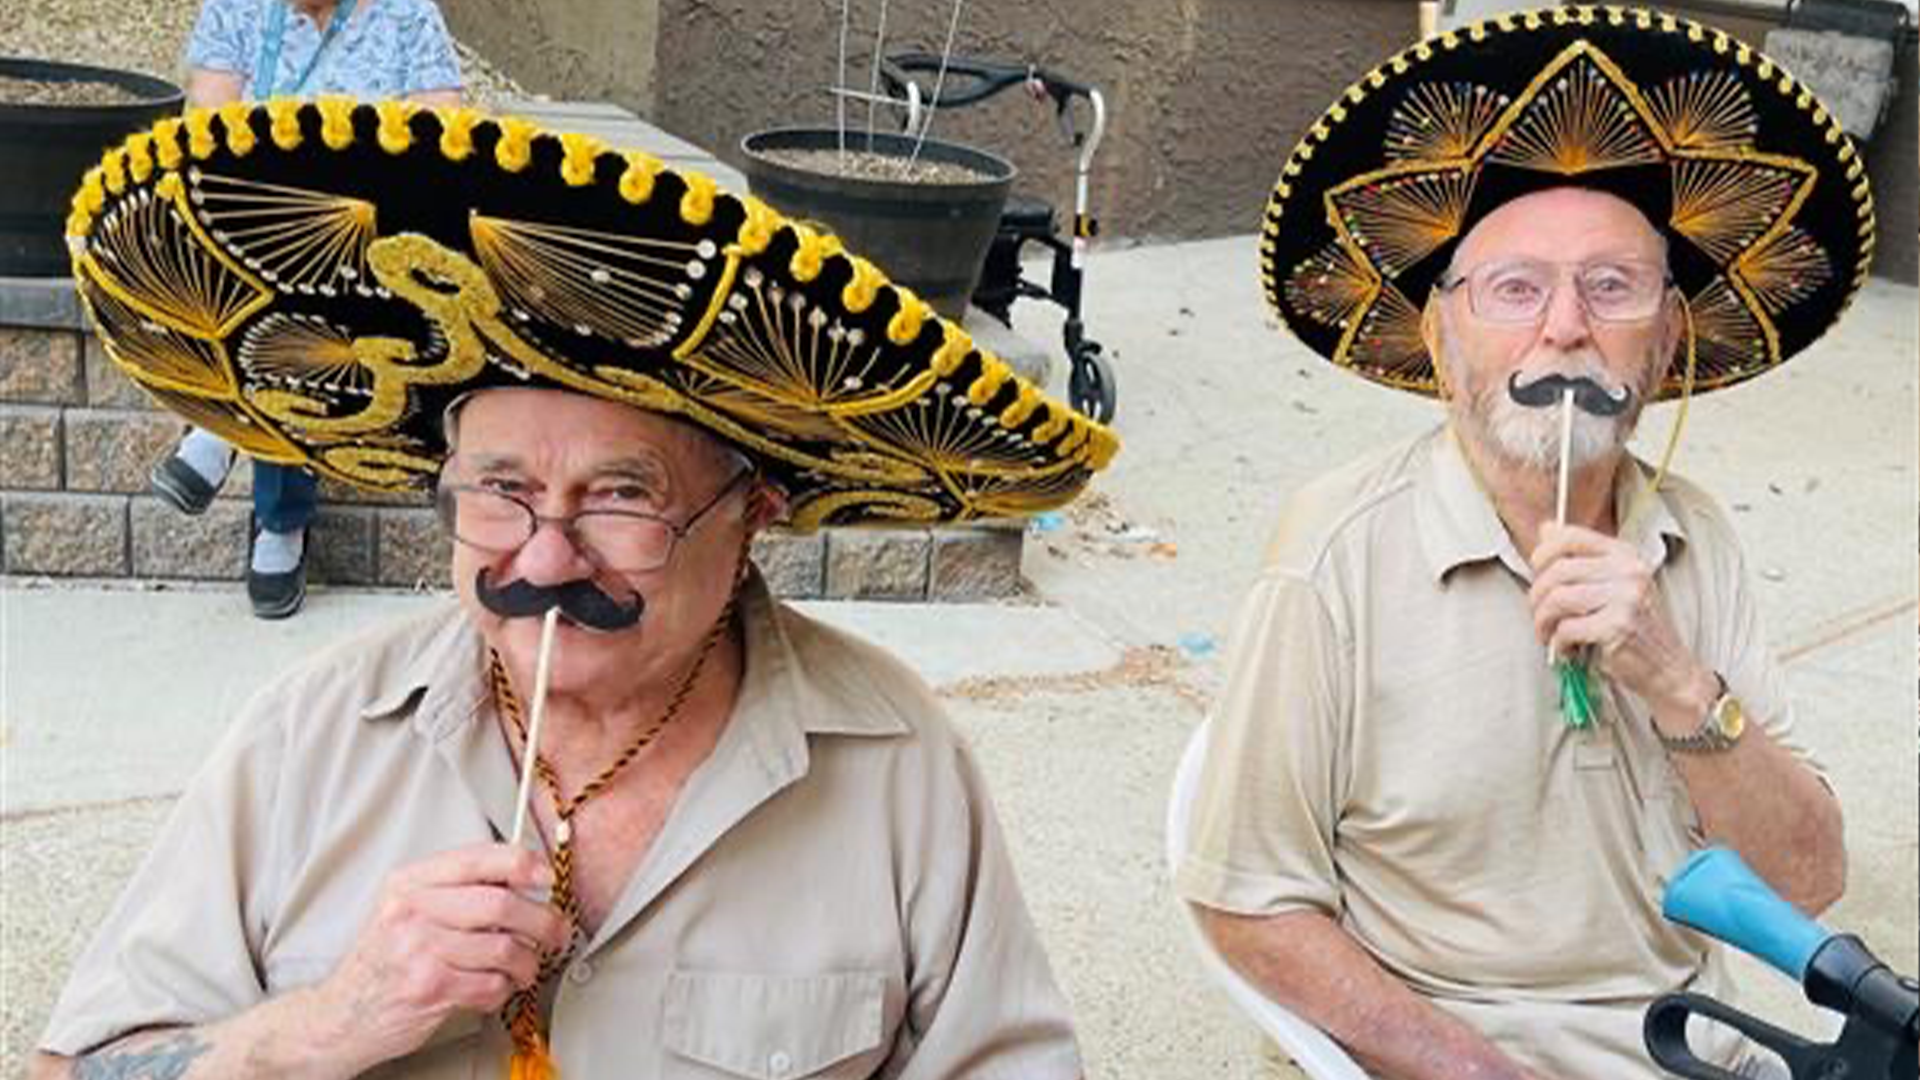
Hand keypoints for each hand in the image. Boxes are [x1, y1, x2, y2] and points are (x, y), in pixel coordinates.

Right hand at [310, 843, 571, 1071]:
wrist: (340, 1014)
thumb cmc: (383, 961)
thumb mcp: (406, 910)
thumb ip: (455, 890)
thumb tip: (523, 875)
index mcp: (409, 883)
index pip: (476, 858)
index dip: (522, 863)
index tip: (545, 877)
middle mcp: (411, 911)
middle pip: (500, 902)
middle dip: (542, 920)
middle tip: (555, 932)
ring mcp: (418, 950)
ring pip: (504, 947)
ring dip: (526, 962)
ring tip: (523, 967)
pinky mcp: (428, 987)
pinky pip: (492, 983)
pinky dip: (503, 989)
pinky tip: (493, 988)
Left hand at [1527, 522, 1708, 713]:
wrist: (1667, 667)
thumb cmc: (1634, 628)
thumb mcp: (1612, 585)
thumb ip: (1580, 558)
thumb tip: (1545, 529)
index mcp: (1625, 555)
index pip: (1570, 537)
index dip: (1542, 554)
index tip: (1536, 574)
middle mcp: (1628, 571)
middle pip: (1557, 570)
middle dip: (1537, 597)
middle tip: (1539, 616)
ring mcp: (1626, 597)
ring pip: (1557, 599)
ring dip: (1542, 621)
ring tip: (1548, 634)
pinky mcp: (1618, 626)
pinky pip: (1566, 628)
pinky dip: (1558, 643)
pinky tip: (1568, 650)